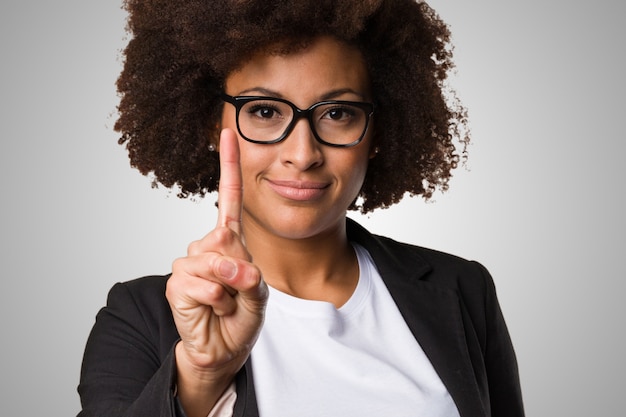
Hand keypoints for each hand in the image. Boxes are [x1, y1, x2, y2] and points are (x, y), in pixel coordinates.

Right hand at [165, 128, 267, 414]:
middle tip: (241, 291)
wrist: (224, 346)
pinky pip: (203, 284)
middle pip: (226, 238)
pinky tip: (214, 309)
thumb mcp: (259, 293)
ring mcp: (189, 262)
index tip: (229, 133)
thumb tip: (228, 265)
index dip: (228, 166)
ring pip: (215, 263)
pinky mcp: (176, 283)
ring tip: (227, 303)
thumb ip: (248, 275)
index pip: (228, 198)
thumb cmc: (242, 315)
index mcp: (229, 239)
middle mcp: (207, 245)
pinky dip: (217, 300)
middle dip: (242, 270)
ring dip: (230, 289)